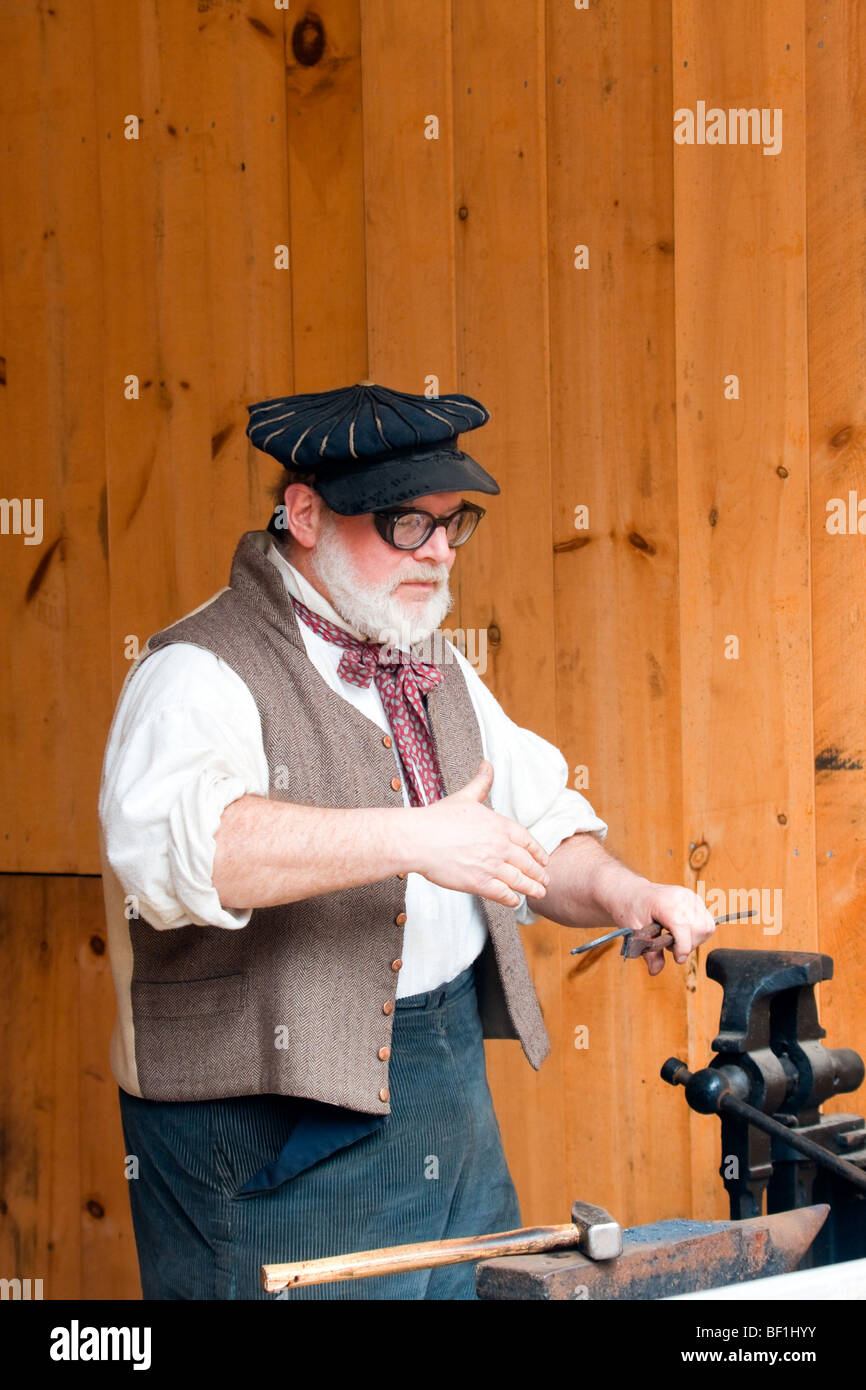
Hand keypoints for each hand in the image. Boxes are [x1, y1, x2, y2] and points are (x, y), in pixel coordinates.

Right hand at [406, 759, 549, 907]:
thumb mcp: (465, 797)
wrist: (418, 839)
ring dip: (532, 888)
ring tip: (538, 893)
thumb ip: (481, 783)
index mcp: (499, 825)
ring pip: (519, 880)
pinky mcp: (479, 883)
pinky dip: (511, 898)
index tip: (544, 860)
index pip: (527, 840)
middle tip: (545, 880)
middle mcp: (500, 846)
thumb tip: (487, 765)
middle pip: (528, 863)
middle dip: (539, 874)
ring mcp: (491, 865)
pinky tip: (514, 900)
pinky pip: (503, 893)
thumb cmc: (438, 818)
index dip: (538, 852)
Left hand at [595, 872, 716, 975]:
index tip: (676, 958)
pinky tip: (682, 932)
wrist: (632, 892)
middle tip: (671, 945)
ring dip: (694, 940)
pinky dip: (698, 933)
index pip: (684, 927)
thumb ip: (649, 952)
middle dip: (688, 945)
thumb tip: (656, 970)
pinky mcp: (696, 900)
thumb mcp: (635, 930)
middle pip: (700, 930)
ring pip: (707, 927)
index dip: (682, 948)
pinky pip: (707, 922)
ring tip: (676, 937)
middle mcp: (683, 897)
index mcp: (665, 902)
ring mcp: (691, 897)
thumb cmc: (632, 907)